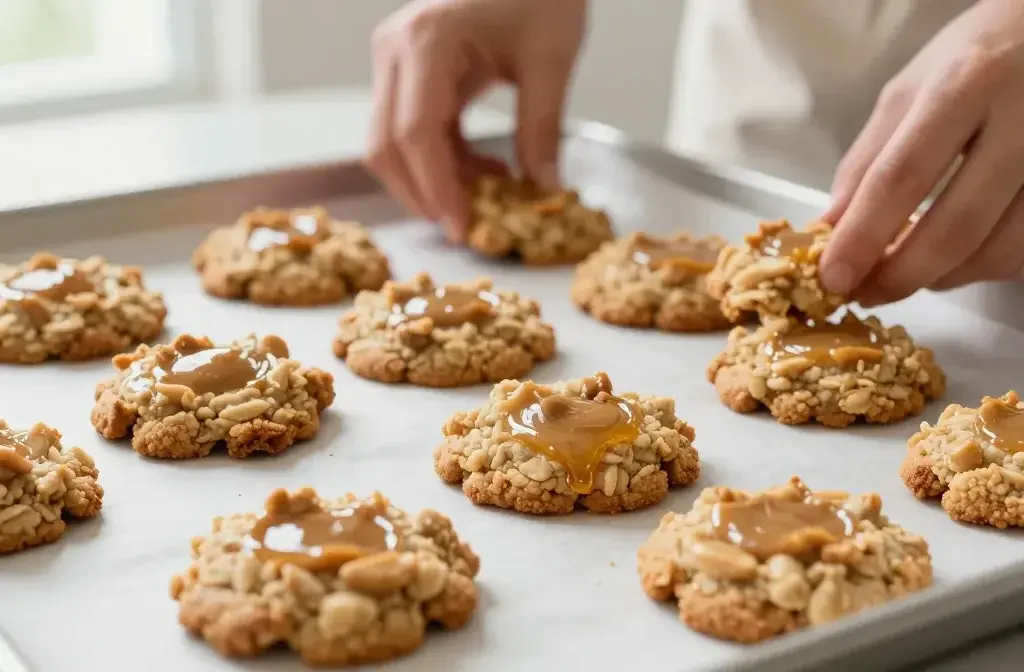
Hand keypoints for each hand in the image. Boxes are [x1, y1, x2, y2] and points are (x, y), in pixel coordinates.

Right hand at [367, 0, 586, 241]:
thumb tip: (543, 190)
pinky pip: (410, 130)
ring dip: (433, 179)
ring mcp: (395, 60)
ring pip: (391, 143)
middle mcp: (396, 50)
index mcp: (427, 41)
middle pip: (386, 145)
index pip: (415, 133)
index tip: (463, 227)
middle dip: (423, 193)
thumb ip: (542, 128)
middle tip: (468, 224)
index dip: (436, 188)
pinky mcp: (406, 71)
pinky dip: (441, 159)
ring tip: (490, 188)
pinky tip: (483, 167)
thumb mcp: (550, 58)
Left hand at [821, 0, 1023, 305]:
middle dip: (902, 274)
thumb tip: (829, 228)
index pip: (901, 178)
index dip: (862, 238)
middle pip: (956, 225)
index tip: (833, 278)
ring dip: (945, 277)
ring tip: (910, 273)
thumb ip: (867, 160)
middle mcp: (1021, 119)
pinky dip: (987, 266)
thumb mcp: (910, 89)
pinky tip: (960, 257)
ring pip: (1001, 249)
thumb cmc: (977, 56)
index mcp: (964, 85)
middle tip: (867, 293)